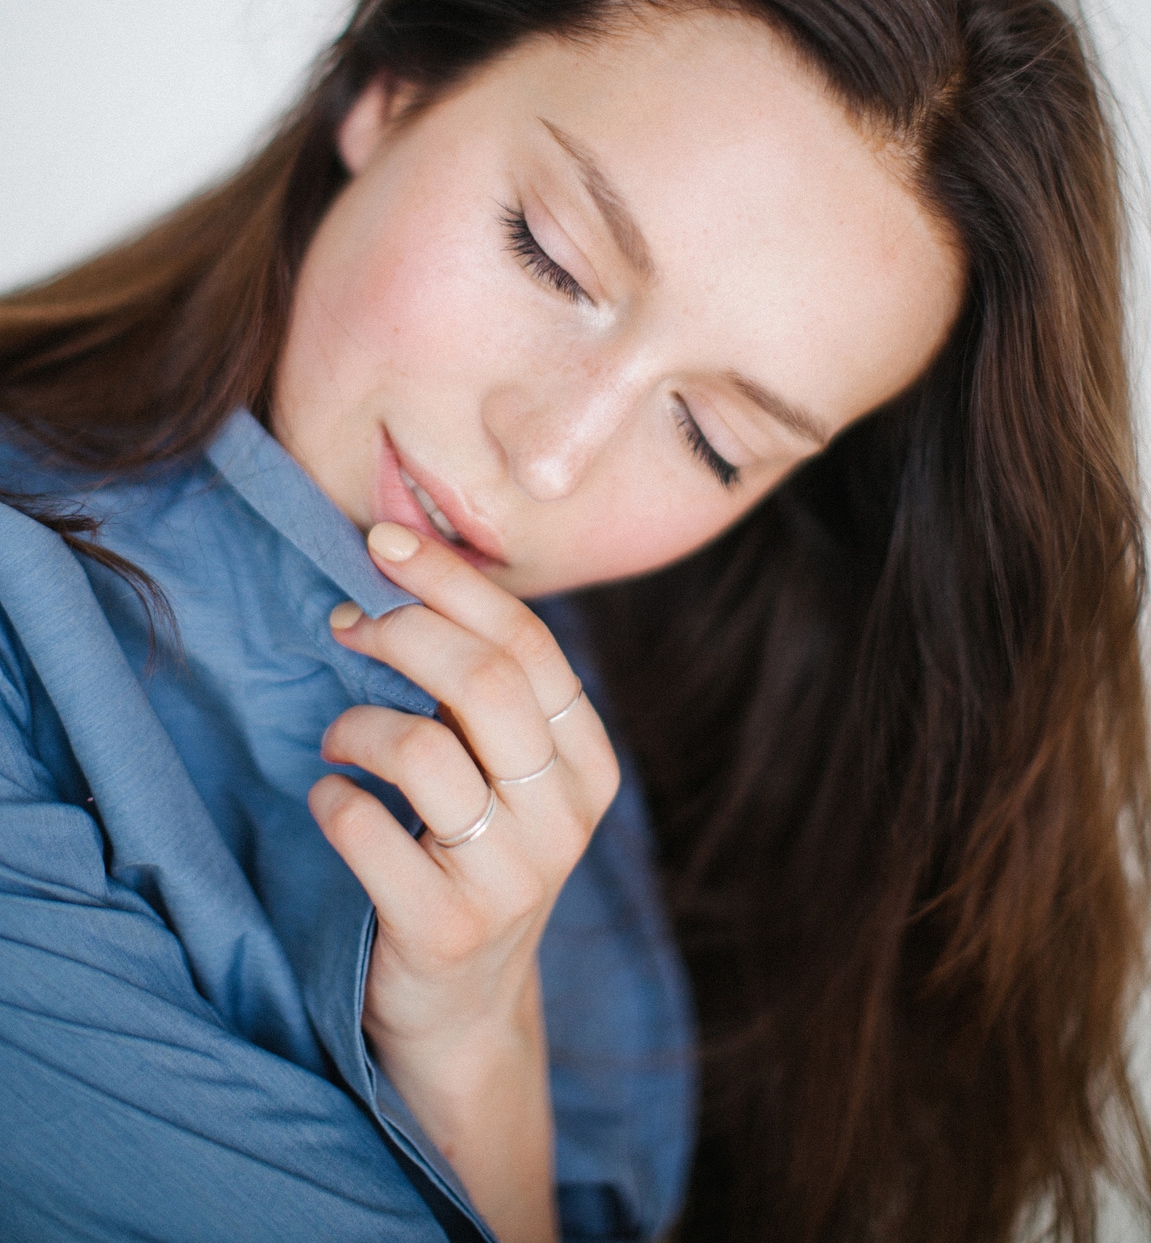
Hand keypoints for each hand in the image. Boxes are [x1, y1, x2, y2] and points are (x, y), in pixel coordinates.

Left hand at [308, 521, 619, 1242]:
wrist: (460, 1010)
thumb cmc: (469, 857)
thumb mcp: (503, 773)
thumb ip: (482, 689)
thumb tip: (405, 567)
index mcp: (587, 761)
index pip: (528, 643)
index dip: (450, 582)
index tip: (383, 543)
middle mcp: (564, 816)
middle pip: (483, 680)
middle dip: (400, 632)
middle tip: (347, 625)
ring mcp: (511, 878)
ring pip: (423, 747)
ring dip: (355, 725)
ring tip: (337, 740)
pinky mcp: (445, 928)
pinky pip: (367, 828)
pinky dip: (332, 799)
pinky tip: (332, 800)